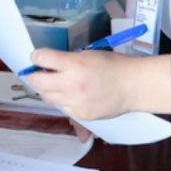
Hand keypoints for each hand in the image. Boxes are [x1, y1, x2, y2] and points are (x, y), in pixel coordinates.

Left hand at [25, 50, 170, 120]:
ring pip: (47, 97)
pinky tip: (72, 95)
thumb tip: (47, 64)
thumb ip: (66, 61)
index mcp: (75, 64)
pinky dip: (63, 101)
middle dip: (36, 76)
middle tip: (41, 73)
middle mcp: (72, 84)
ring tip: (58, 85)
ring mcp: (75, 102)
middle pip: (37, 81)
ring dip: (48, 89)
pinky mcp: (80, 115)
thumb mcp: (88, 55)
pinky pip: (62, 107)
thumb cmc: (112, 65)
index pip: (41, 58)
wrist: (134, 86)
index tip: (38, 57)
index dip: (37, 56)